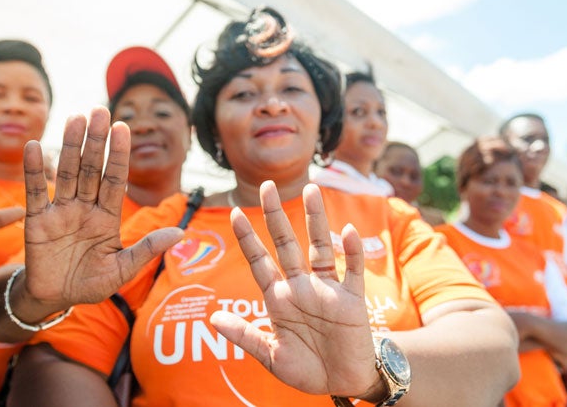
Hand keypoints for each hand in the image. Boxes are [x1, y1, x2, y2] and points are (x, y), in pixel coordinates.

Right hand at [20, 108, 182, 313]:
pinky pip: (35, 193)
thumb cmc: (92, 283)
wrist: (57, 299)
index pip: (115, 179)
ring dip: (68, 147)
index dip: (118, 154)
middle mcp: (85, 208)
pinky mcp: (37, 222)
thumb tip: (180, 233)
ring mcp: (61, 212)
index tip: (123, 127)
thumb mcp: (123, 269)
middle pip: (90, 169)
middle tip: (99, 110)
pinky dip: (35, 171)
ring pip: (66, 173)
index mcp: (108, 217)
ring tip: (74, 119)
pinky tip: (35, 147)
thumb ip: (147, 249)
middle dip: (95, 141)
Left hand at [210, 181, 379, 399]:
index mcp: (279, 299)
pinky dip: (352, 251)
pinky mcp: (351, 298)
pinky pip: (353, 270)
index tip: (235, 213)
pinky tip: (348, 231)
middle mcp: (301, 287)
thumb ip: (245, 336)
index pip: (259, 261)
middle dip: (276, 216)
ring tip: (311, 190)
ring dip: (316, 220)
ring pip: (320, 247)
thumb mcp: (271, 356)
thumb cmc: (308, 369)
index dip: (248, 238)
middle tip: (267, 185)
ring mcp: (326, 289)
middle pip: (286, 244)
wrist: (344, 382)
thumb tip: (213, 319)